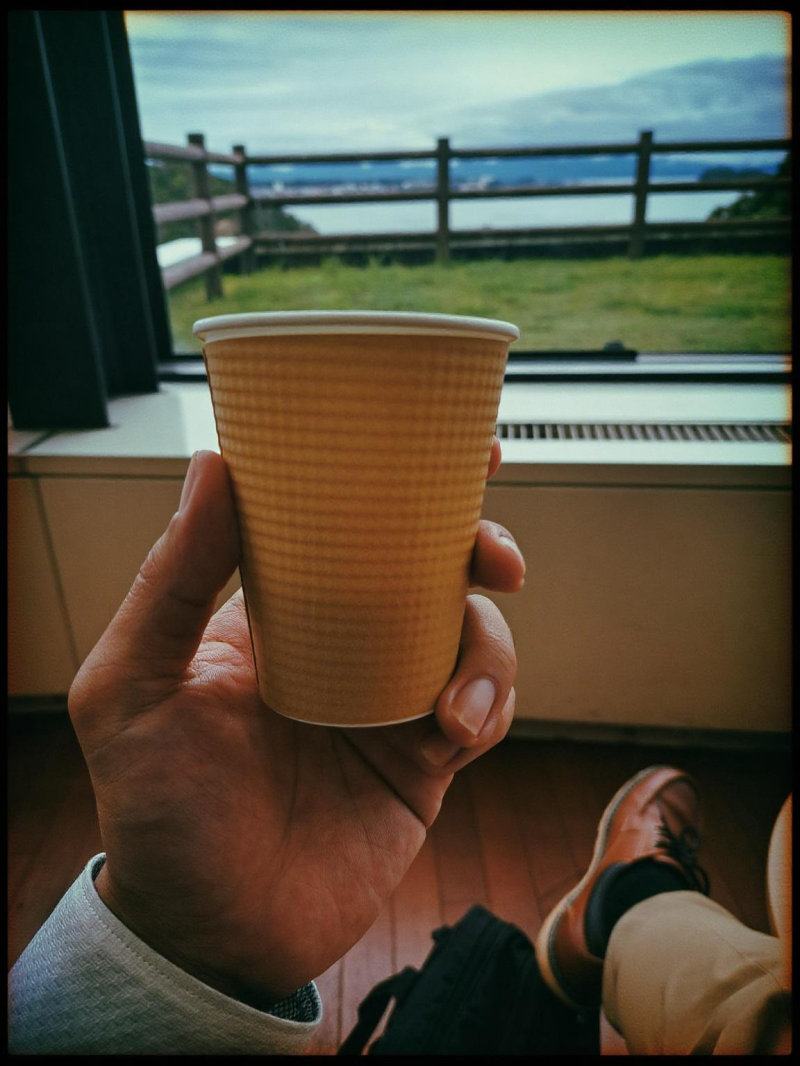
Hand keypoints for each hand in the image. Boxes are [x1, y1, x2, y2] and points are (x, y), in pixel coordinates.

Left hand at [68, 441, 525, 1005]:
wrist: (214, 932)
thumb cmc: (157, 810)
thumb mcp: (134, 688)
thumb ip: (172, 580)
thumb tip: (214, 465)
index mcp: (276, 612)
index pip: (341, 522)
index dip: (400, 479)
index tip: (454, 444)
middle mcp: (339, 644)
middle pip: (429, 567)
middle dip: (476, 548)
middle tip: (496, 559)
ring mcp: (387, 698)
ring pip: (470, 635)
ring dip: (486, 651)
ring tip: (452, 709)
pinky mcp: (423, 757)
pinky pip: (484, 709)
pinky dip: (490, 708)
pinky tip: (457, 735)